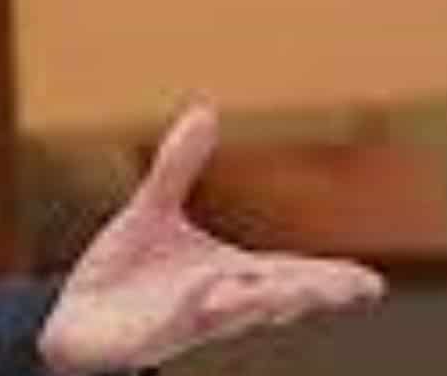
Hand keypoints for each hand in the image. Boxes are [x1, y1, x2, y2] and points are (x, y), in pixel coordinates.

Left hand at [37, 105, 385, 374]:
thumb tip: (205, 110)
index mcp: (228, 275)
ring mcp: (188, 320)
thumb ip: (178, 166)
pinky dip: (196, 302)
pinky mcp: (154, 334)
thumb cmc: (123, 275)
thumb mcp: (151, 210)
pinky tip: (209, 284)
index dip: (330, 279)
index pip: (289, 275)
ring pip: (236, 311)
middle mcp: (218, 301)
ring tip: (297, 290)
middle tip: (355, 288)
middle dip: (314, 292)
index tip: (371, 283)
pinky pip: (181, 318)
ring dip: (265, 300)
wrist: (75, 317)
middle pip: (277, 297)